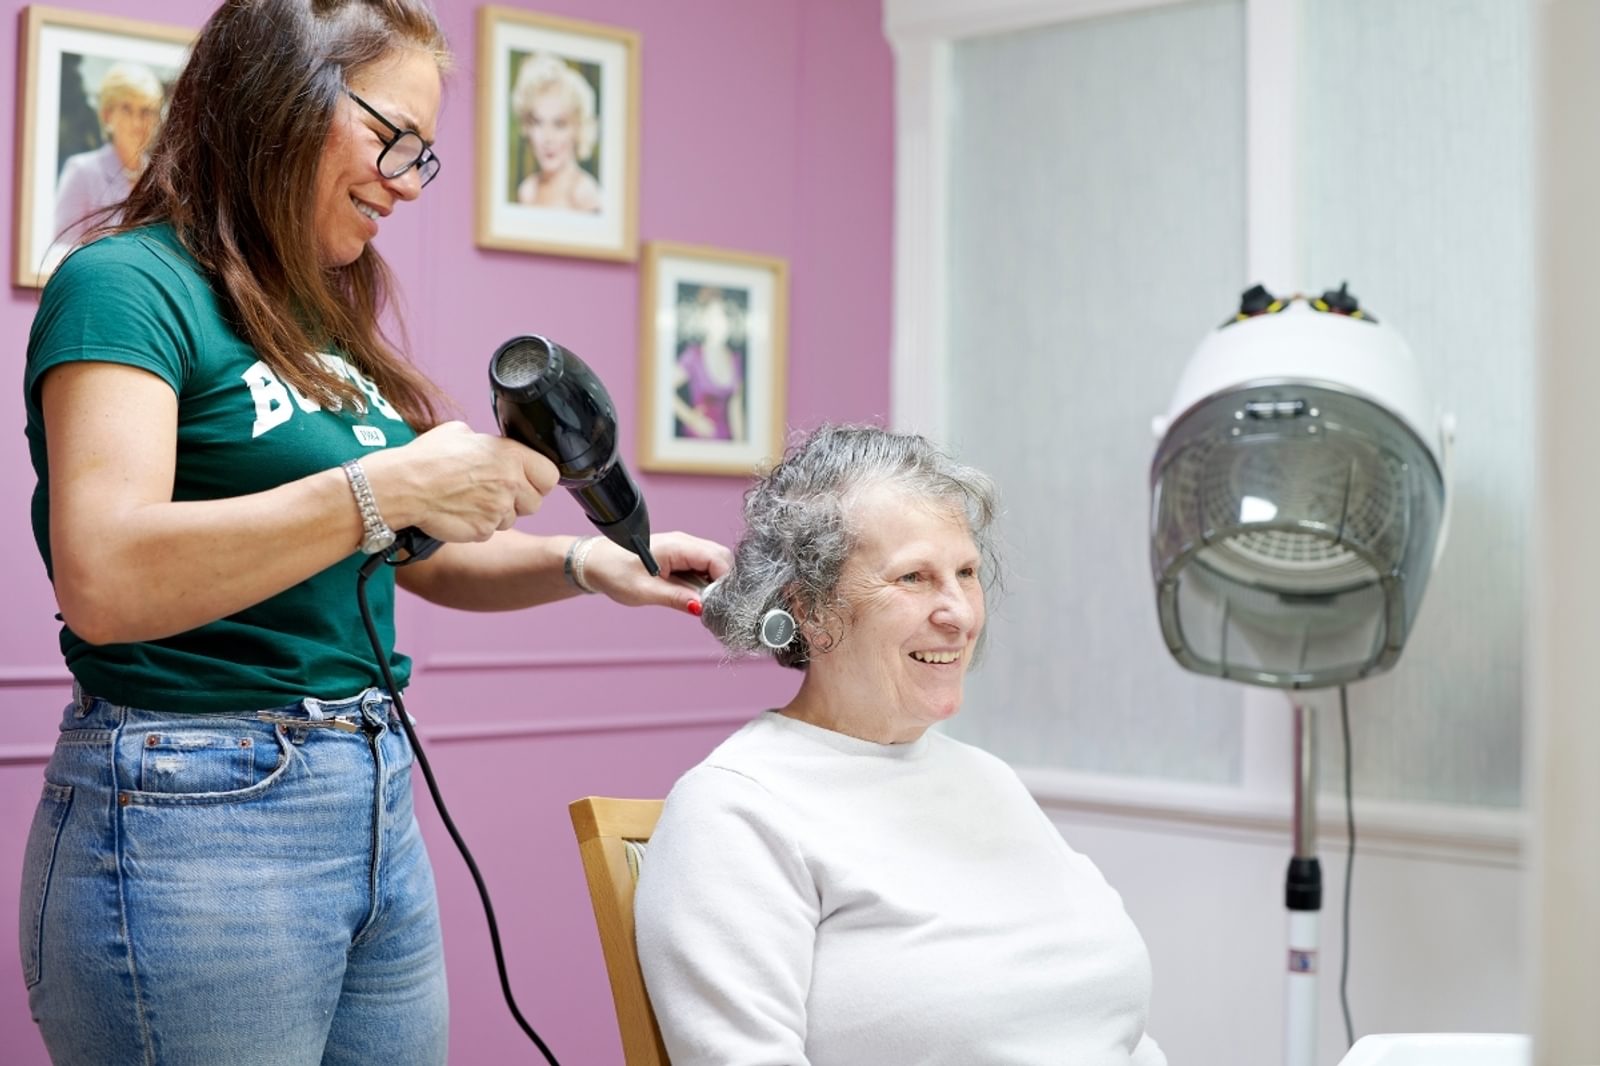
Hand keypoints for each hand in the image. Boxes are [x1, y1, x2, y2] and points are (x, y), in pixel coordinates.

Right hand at [364, 421, 558, 542]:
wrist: (404, 486)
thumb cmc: (427, 458)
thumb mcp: (461, 433)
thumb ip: (488, 444)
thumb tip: (492, 449)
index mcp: (511, 455)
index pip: (550, 475)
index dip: (539, 479)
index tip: (527, 479)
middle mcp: (511, 483)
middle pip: (535, 502)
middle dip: (519, 500)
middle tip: (495, 491)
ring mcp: (499, 510)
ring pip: (512, 519)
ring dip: (498, 513)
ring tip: (471, 499)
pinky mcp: (484, 531)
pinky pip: (491, 531)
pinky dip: (479, 525)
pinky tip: (461, 511)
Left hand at [581, 531, 732, 611]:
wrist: (595, 562)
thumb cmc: (614, 572)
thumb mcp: (645, 591)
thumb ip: (676, 598)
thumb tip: (702, 608)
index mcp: (677, 546)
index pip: (718, 559)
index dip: (725, 582)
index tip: (719, 603)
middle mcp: (684, 542)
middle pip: (722, 558)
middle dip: (723, 583)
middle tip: (712, 606)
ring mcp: (683, 548)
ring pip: (715, 563)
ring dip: (714, 584)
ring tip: (701, 603)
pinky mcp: (681, 556)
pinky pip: (703, 567)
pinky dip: (705, 582)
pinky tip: (694, 596)